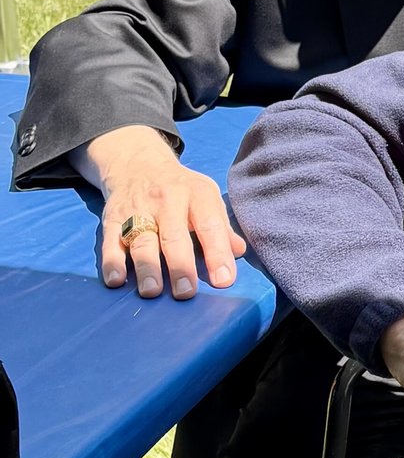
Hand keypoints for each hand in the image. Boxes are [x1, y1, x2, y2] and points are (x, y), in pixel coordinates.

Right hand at [82, 126, 246, 299]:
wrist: (138, 164)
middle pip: (174, 236)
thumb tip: (239, 251)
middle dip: (180, 265)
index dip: (218, 253)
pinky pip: (111, 242)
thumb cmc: (181, 190)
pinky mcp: (112, 219)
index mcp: (196, 194)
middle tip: (186, 293)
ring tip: (152, 291)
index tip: (224, 280)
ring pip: (142, 240)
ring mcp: (137, 210)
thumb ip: (221, 226)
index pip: (210, 225)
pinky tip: (116, 280)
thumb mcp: (206, 197)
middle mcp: (166, 200)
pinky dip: (112, 262)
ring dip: (146, 267)